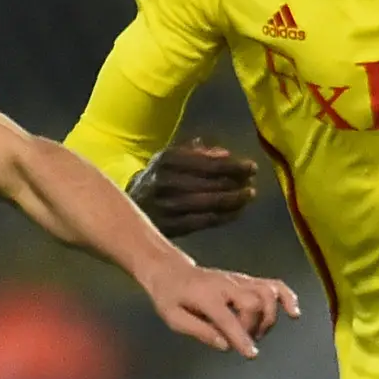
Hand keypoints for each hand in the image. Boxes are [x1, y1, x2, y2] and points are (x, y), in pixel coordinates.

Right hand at [131, 137, 259, 236]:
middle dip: (236, 184)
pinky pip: (203, 222)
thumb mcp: (171, 156)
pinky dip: (224, 217)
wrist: (127, 206)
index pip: (208, 163)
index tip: (252, 167)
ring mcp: (166, 206)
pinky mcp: (169, 227)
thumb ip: (198, 152)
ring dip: (233, 201)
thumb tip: (225, 155)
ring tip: (248, 197)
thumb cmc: (158, 177)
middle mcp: (165, 182)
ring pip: (209, 204)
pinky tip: (236, 212)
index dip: (234, 166)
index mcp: (166, 160)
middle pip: (211, 184)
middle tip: (251, 184)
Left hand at [143, 263, 299, 358]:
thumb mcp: (173, 318)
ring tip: (259, 333)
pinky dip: (286, 298)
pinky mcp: (247, 280)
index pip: (228, 317)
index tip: (251, 354)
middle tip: (243, 340)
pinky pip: (273, 285)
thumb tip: (225, 346)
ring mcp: (240, 280)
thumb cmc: (170, 297)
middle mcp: (227, 285)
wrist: (171, 272)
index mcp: (206, 295)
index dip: (241, 337)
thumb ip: (199, 331)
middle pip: (253, 302)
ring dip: (269, 317)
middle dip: (253, 326)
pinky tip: (294, 313)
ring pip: (267, 293)